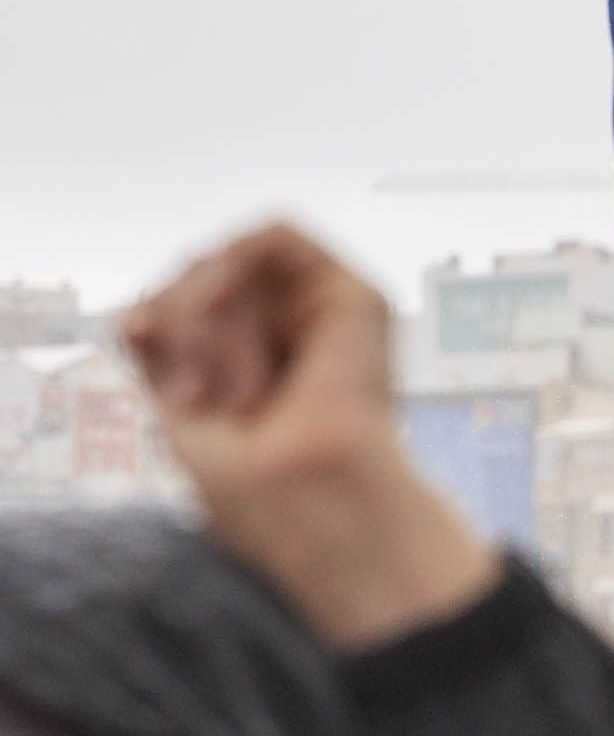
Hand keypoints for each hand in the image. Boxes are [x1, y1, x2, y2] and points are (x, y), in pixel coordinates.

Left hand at [127, 224, 498, 647]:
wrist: (303, 498)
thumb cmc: (249, 482)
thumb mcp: (177, 405)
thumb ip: (160, 344)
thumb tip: (137, 308)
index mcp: (256, 366)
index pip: (183, 306)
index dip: (155, 322)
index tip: (164, 380)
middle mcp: (291, 336)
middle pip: (195, 279)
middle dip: (177, 325)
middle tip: (201, 393)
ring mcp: (323, 315)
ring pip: (225, 260)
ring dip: (201, 311)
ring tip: (231, 375)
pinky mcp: (355, 295)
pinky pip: (274, 236)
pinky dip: (232, 262)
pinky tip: (218, 304)